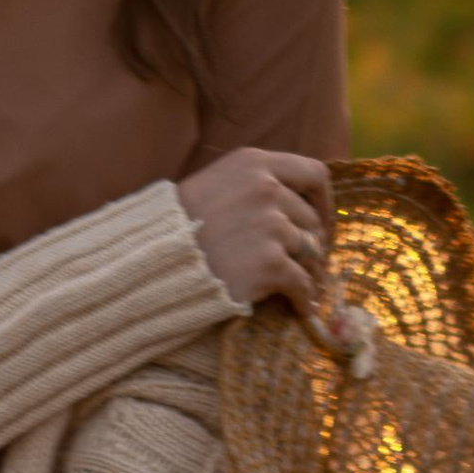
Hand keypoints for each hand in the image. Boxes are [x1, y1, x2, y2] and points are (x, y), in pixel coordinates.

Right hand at [180, 147, 332, 309]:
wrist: (150, 263)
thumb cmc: (177, 228)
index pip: (314, 173)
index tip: (320, 222)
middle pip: (311, 220)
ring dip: (307, 273)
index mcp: (253, 163)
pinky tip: (300, 309)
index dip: (323, 201)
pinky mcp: (270, 263)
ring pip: (311, 253)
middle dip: (309, 244)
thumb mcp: (215, 185)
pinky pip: (303, 284)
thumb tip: (300, 205)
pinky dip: (304, 299)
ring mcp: (269, 225)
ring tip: (298, 289)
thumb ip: (255, 185)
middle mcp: (266, 188)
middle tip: (300, 265)